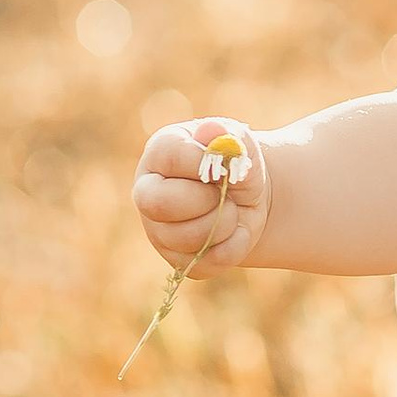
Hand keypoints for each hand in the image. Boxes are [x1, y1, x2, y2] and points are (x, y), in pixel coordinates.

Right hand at [133, 115, 269, 272]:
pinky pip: (201, 263)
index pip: (170, 158)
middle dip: (207, 201)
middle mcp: (148, 191)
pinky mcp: (175, 258)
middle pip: (160, 204)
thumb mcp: (241, 144)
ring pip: (183, 238)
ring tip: (233, 210)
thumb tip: (211, 132)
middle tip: (226, 194)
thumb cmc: (236, 165)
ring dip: (224, 224)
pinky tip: (234, 233)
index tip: (224, 167)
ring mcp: (157, 229)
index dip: (204, 164)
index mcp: (159, 154)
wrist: (248, 198)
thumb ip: (230, 137)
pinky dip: (231, 249)